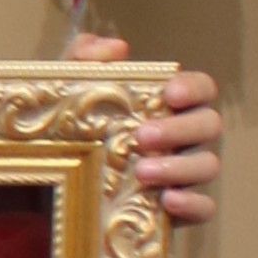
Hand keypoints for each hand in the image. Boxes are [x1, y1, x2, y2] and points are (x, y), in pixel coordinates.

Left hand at [67, 28, 221, 225]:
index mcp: (167, 105)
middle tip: (142, 136)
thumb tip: (117, 47)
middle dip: (181, 128)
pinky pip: (204, 207)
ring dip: (180, 167)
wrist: (47, 182)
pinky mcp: (178, 209)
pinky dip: (193, 204)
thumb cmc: (68, 126)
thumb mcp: (66, 89)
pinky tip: (167, 201)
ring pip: (208, 165)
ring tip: (142, 171)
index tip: (170, 93)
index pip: (201, 89)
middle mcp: (183, 137)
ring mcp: (183, 173)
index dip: (194, 88)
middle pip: (209, 125)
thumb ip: (84, 58)